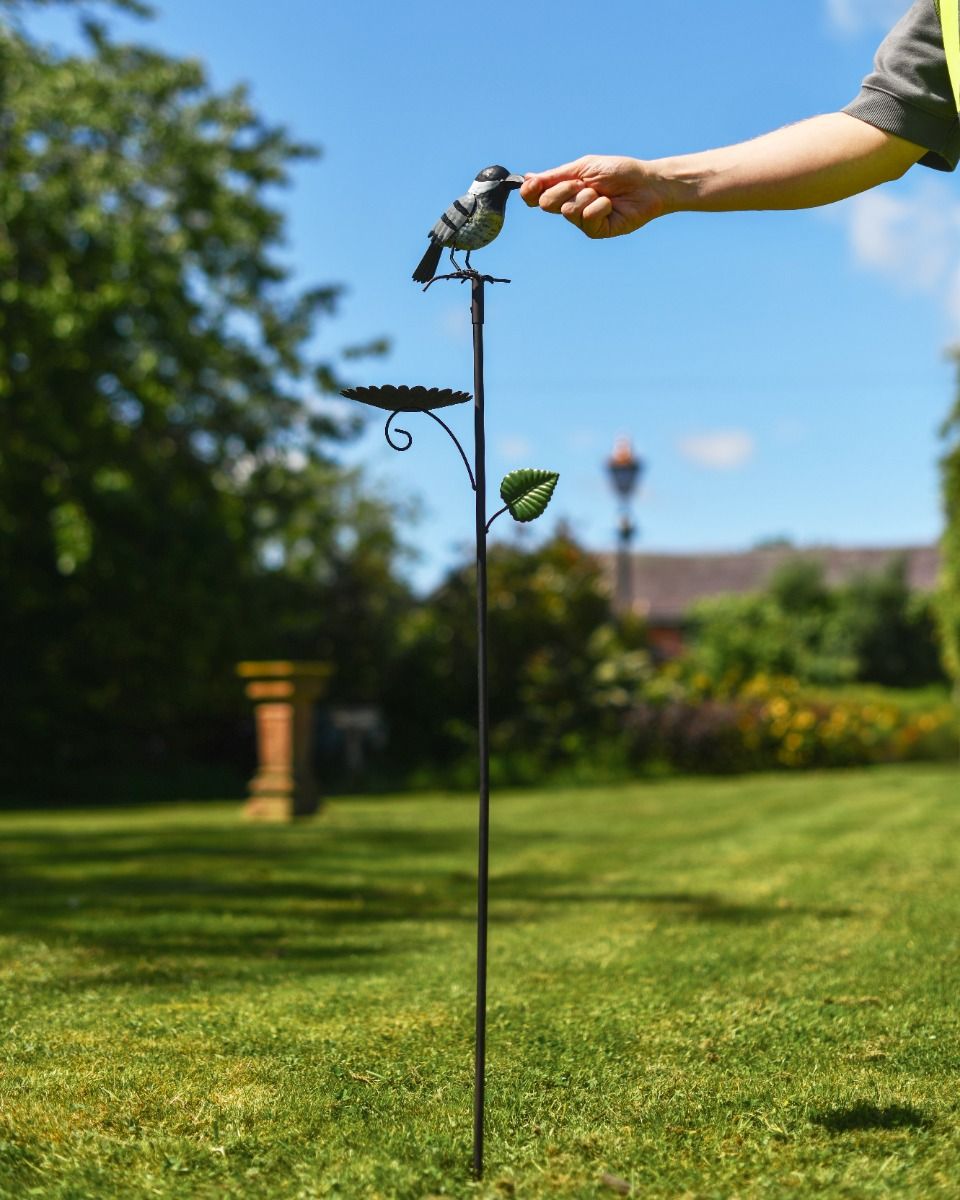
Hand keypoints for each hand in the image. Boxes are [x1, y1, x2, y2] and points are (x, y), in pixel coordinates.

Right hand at [520, 155, 671, 238]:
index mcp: (565, 190)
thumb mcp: (583, 167)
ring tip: (602, 193)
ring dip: (586, 196)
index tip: (532, 185)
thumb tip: (527, 178)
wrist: (646, 184)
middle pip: (547, 203)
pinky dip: (599, 207)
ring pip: (567, 211)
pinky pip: (587, 219)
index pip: (537, 196)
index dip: (531, 192)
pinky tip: (611, 204)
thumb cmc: (618, 172)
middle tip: (584, 183)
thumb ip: (555, 176)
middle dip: (564, 188)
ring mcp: (582, 221)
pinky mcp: (596, 232)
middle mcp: (570, 207)